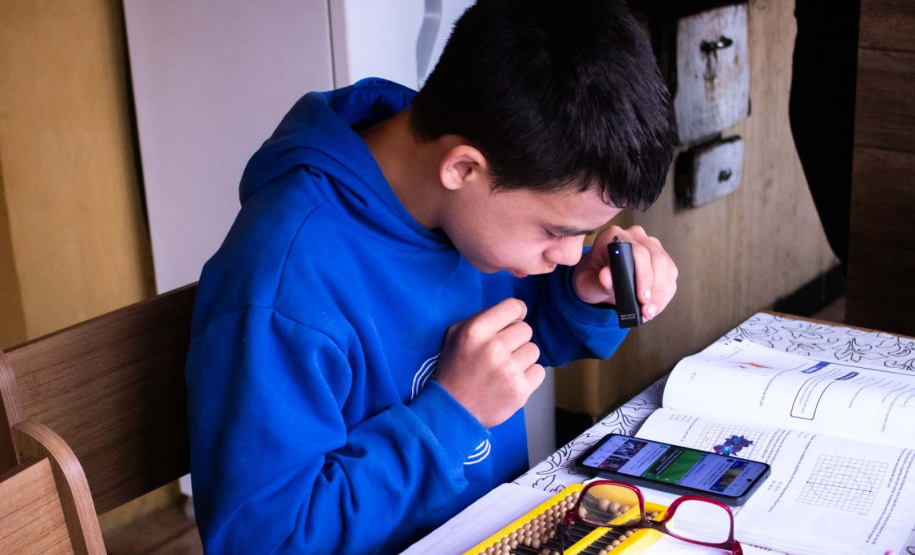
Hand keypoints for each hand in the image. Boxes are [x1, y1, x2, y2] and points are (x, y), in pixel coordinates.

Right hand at [434, 298, 544, 428]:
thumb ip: (481, 318)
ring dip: (522, 358)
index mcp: (477, 330)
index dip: (516, 313)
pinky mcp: (520, 390)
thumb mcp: (456, 335)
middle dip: (516, 339)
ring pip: (534, 350)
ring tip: (506, 368)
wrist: (453, 410)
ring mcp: (509, 370)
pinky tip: (512, 381)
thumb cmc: (455, 369)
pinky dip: (528, 376)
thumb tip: (513, 313)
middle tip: (503, 352)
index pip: (513, 307)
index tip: (513, 322)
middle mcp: (494, 347)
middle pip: (526, 329)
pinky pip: (539, 371)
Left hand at [571, 225, 677, 321]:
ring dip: (661, 293)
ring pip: (666, 267)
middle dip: (654, 288)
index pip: (637, 251)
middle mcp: (635, 236)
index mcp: (614, 236)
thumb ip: (598, 281)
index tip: (642, 298)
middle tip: (647, 310)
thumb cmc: (591, 278)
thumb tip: (606, 276)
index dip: (643, 275)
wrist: (597, 280)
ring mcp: (650, 245)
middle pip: (656, 258)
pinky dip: (664, 294)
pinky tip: (654, 308)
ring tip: (649, 312)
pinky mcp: (660, 258)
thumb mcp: (587, 283)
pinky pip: (670, 275)